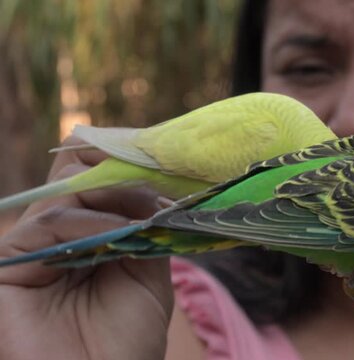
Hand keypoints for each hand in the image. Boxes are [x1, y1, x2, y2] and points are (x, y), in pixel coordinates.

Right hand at [0, 138, 173, 359]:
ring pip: (66, 187)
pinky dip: (91, 222)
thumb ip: (145, 225)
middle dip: (120, 168)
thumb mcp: (149, 272)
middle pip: (76, 171)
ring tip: (150, 212)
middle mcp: (56, 233)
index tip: (166, 160)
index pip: (95, 177)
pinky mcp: (8, 262)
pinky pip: (50, 222)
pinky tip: (123, 233)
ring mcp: (31, 245)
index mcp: (87, 233)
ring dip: (115, 193)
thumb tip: (151, 182)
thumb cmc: (126, 340)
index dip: (126, 163)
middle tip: (158, 175)